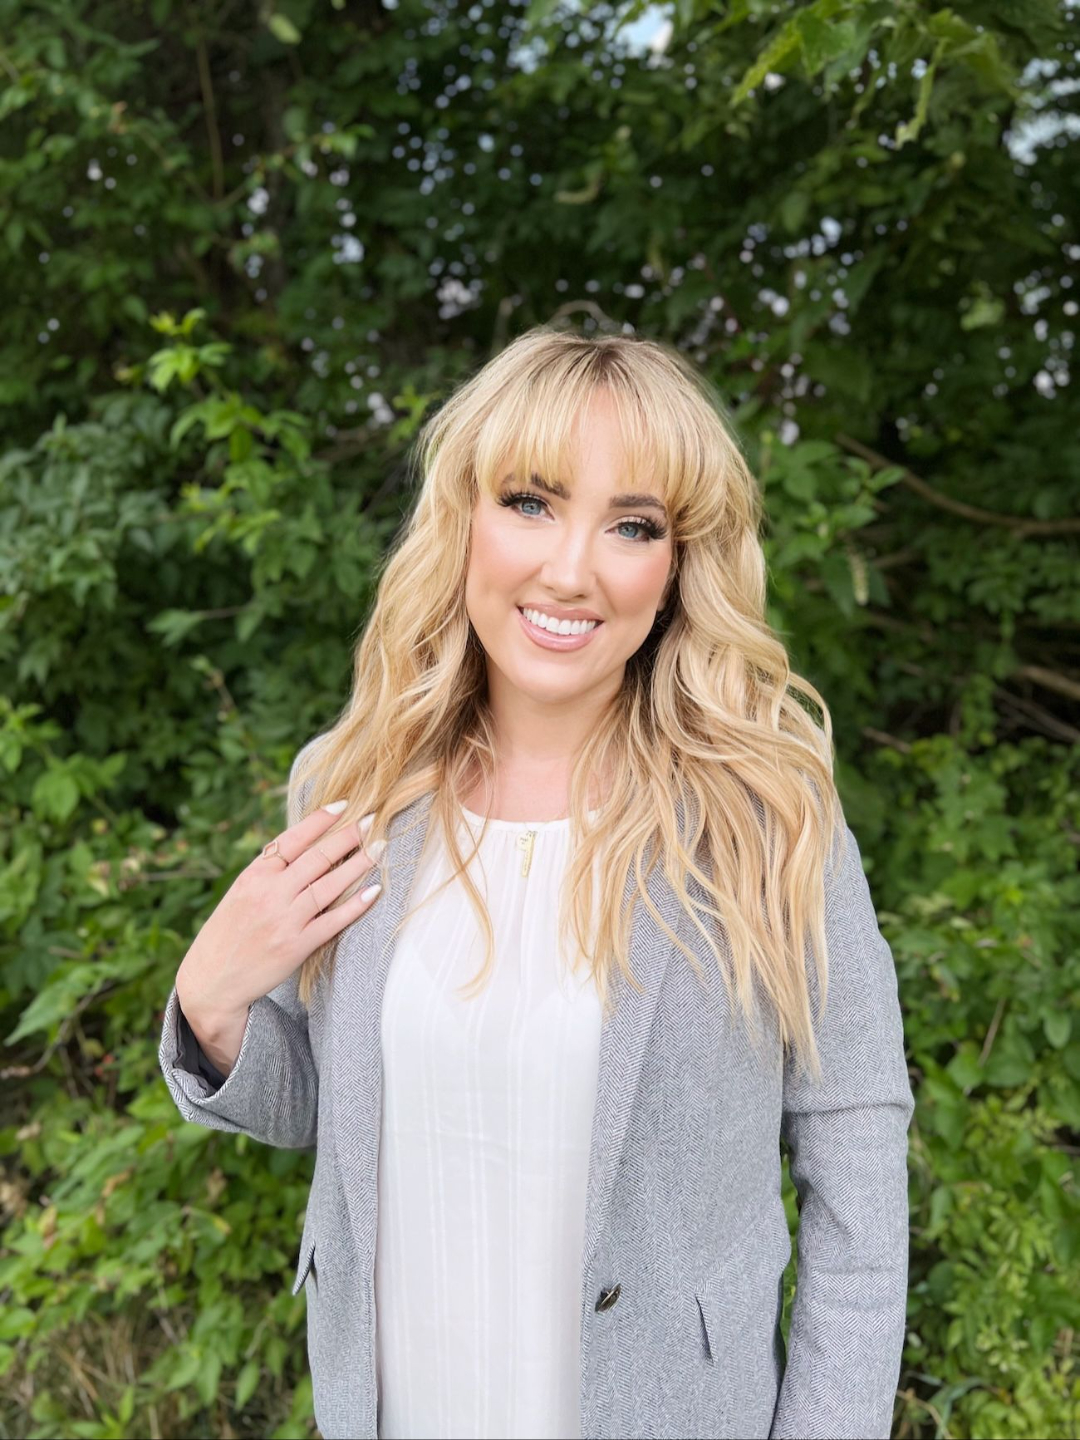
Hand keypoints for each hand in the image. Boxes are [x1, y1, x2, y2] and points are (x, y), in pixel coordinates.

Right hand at [176, 802, 383, 1019]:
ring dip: (359, 864)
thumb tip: (304, 843)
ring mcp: (285, 920)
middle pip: (317, 857)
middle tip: (374, 819)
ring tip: (380, 847)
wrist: (211, 981)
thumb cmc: (228, 933)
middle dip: (349, 836)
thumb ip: (270, 871)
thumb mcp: (241, 892)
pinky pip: (332, 921)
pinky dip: (355, 905)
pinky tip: (374, 891)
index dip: (320, 820)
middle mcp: (270, 893)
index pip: (292, 839)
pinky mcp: (296, 946)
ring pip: (329, 885)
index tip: (344, 805)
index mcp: (254, 875)